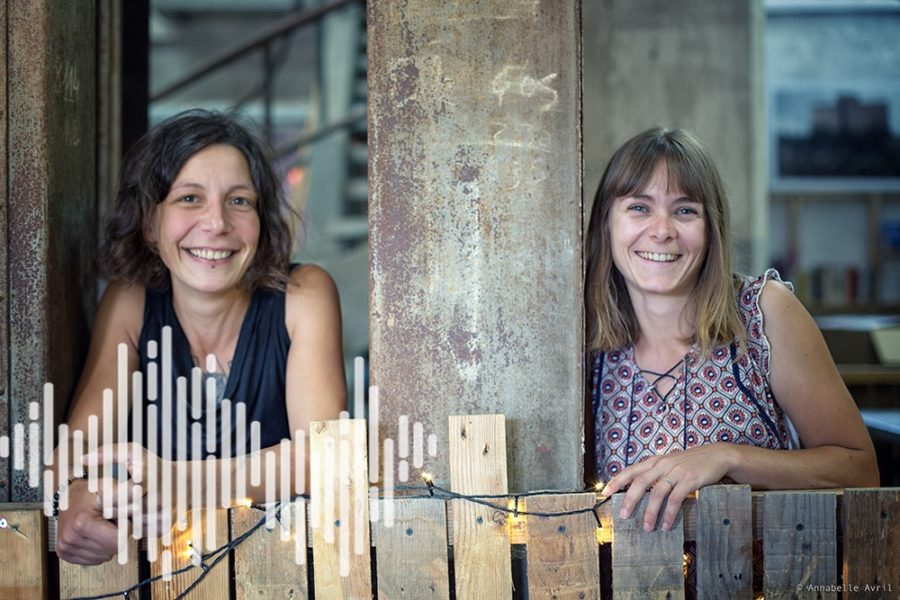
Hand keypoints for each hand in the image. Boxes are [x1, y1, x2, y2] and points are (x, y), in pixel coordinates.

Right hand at [55, 478, 118, 564]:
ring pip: (105, 557)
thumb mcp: (109, 487)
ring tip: (101, 527)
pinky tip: (94, 535)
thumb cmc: (91, 493)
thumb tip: (139, 492)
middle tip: (109, 521)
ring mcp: (66, 548)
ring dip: (108, 543)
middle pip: (112, 550)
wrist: (68, 496)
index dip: (124, 529)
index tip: (119, 517)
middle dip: (117, 536)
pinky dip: (99, 549)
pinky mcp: (65, 554)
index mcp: (82, 523)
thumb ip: (126, 492)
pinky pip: (95, 560)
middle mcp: (71, 538)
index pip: (117, 541)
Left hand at [84, 443, 176, 537]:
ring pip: (126, 526)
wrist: (184, 483)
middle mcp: (155, 500)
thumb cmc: (154, 466)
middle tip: (114, 501)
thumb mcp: (134, 452)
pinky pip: (137, 532)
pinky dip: (134, 526)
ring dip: (122, 520)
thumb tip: (83, 459)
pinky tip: (137, 515)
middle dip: (113, 509)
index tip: (106, 490)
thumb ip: (108, 452)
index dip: (106, 495)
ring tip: (126, 508)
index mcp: (145, 480)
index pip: (111, 497)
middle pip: (118, 514)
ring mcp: (160, 516)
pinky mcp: (162, 527)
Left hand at [599, 443, 736, 530]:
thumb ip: (655, 472)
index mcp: (655, 461)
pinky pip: (675, 499)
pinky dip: (669, 513)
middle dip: (630, 500)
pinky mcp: (689, 479)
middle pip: (640, 483)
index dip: (616, 481)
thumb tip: (638, 489)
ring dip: (650, 512)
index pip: (631, 470)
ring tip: (647, 527)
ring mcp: (676, 471)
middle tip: (623, 516)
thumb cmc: (691, 462)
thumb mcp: (670, 463)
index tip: (605, 492)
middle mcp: (662, 464)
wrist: (716, 455)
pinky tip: (666, 524)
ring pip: (657, 493)